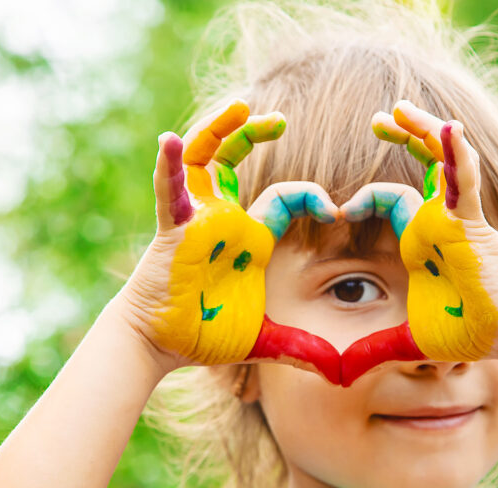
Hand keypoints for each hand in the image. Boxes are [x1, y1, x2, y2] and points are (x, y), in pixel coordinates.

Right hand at [117, 99, 338, 371]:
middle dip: (255, 134)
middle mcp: (224, 219)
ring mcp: (196, 219)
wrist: (160, 345)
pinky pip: (170, 191)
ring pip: (206, 159)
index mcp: (251, 238)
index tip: (336, 209)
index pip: (285, 199)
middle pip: (237, 160)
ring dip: (221, 130)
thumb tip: (337, 370)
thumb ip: (299, 348)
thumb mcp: (263, 340)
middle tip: (279, 119)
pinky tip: (171, 141)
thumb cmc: (205, 335)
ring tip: (241, 107)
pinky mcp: (172, 229)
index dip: (312, 197)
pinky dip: (171, 166)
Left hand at [346, 100, 497, 364]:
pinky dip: (458, 156)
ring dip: (423, 132)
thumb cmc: (469, 329)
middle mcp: (436, 220)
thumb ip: (375, 349)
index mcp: (419, 240)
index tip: (337, 212)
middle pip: (416, 166)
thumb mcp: (409, 340)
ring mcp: (455, 216)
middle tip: (378, 119)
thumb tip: (341, 374)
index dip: (362, 199)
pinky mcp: (472, 221)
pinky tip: (451, 129)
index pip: (388, 200)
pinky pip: (464, 182)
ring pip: (440, 161)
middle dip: (400, 138)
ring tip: (399, 108)